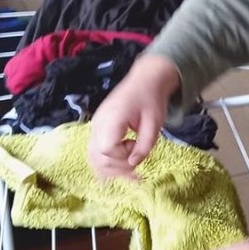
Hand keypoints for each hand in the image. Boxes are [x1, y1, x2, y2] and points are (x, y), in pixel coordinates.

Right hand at [88, 53, 180, 178]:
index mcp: (111, 118)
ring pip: (93, 157)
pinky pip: (95, 152)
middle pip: (97, 157)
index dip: (123, 156)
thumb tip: (133, 163)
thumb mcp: (155, 123)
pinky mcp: (97, 130)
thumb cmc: (151, 99)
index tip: (136, 148)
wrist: (144, 81)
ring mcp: (95, 126)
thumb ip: (145, 145)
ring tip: (130, 168)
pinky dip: (106, 162)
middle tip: (136, 161)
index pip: (107, 149)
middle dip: (118, 167)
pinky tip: (120, 166)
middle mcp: (98, 123)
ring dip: (111, 168)